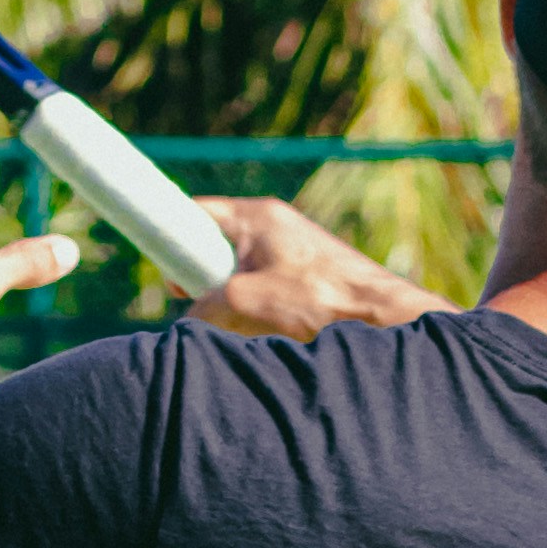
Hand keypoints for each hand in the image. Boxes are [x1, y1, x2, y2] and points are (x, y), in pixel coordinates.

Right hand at [179, 198, 439, 339]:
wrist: (383, 319)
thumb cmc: (319, 299)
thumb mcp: (246, 302)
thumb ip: (205, 307)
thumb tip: (188, 326)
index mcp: (258, 216)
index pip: (197, 213)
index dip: (173, 236)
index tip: (162, 265)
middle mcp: (277, 228)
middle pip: (218, 247)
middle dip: (203, 278)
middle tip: (198, 305)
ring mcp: (295, 254)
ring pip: (243, 276)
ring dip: (233, 302)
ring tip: (242, 325)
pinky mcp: (311, 282)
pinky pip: (268, 293)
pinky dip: (259, 313)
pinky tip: (267, 335)